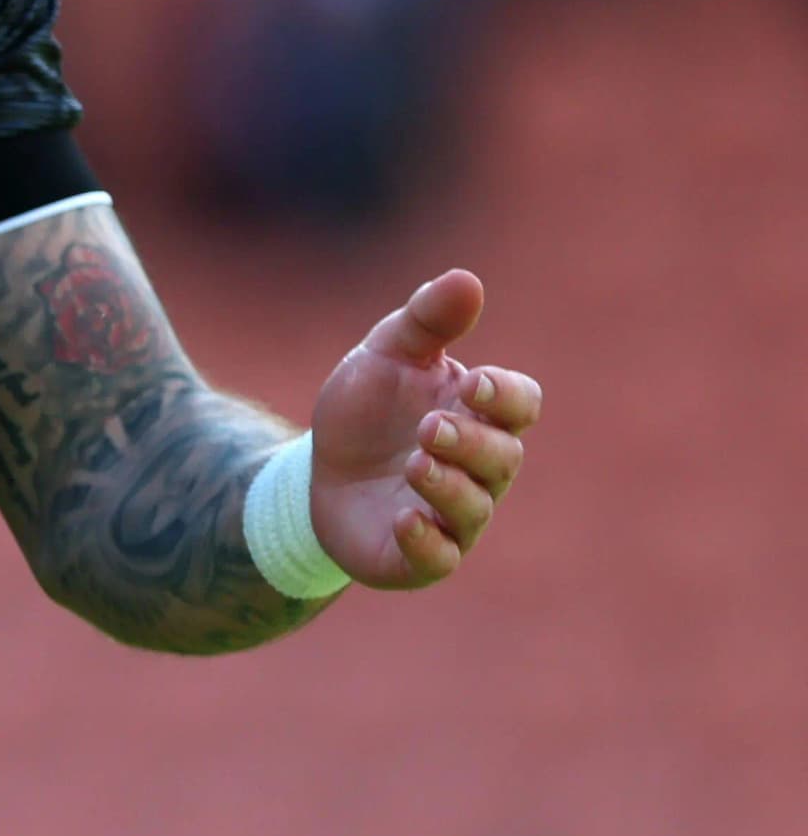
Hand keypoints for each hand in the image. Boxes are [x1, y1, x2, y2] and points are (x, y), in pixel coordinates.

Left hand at [306, 269, 540, 587]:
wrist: (315, 470)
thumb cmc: (367, 410)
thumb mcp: (387, 355)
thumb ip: (426, 320)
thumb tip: (467, 278)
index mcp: (478, 414)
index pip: (520, 404)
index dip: (505, 396)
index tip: (471, 384)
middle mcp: (478, 468)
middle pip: (503, 457)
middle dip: (471, 442)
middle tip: (430, 427)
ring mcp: (452, 514)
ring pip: (475, 508)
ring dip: (449, 486)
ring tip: (416, 463)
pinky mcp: (419, 555)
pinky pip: (439, 557)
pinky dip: (426, 541)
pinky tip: (404, 520)